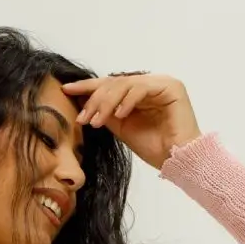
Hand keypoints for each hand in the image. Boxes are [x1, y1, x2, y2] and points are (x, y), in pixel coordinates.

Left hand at [62, 73, 201, 168]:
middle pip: (115, 83)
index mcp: (138, 92)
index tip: (66, 90)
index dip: (88, 87)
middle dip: (95, 99)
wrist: (177, 160)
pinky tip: (118, 115)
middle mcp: (150, 84)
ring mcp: (161, 83)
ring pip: (125, 84)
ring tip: (96, 121)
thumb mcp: (122, 128)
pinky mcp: (171, 87)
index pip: (110, 85)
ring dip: (106, 102)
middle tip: (82, 117)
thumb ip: (106, 113)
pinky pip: (142, 88)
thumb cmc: (154, 147)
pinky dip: (127, 101)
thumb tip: (82, 102)